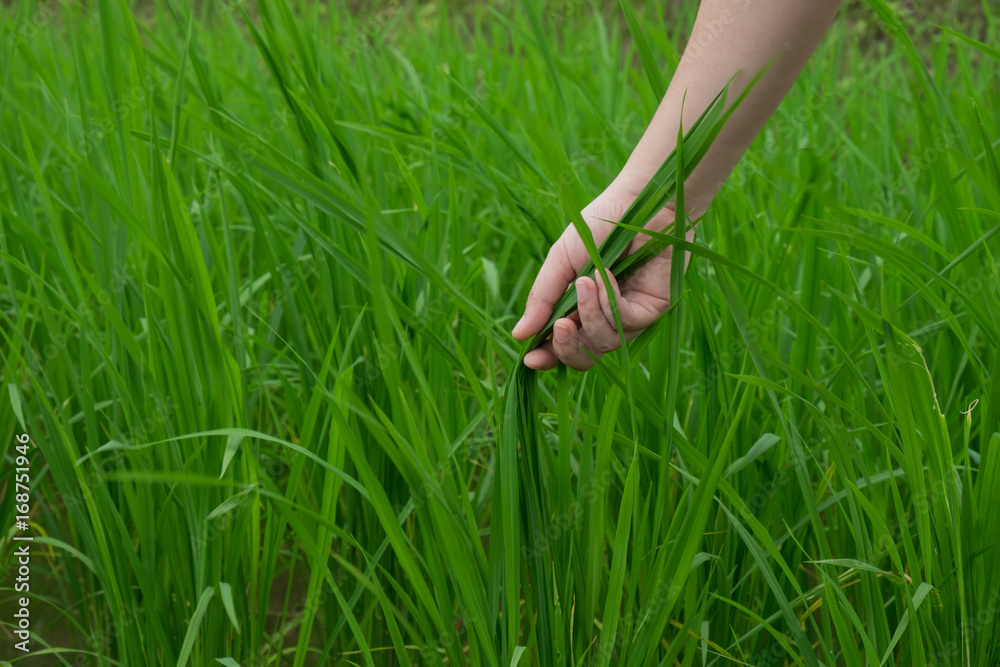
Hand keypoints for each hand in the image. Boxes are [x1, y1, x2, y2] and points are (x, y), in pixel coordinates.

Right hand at [511, 188, 693, 370]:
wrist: (637, 202)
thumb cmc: (597, 226)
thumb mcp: (561, 261)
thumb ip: (542, 299)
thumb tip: (519, 335)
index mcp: (577, 307)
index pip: (563, 345)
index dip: (548, 356)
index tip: (531, 358)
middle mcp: (604, 317)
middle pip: (585, 356)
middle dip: (568, 347)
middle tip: (561, 325)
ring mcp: (629, 315)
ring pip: (605, 342)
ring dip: (590, 314)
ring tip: (586, 282)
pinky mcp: (653, 309)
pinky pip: (627, 323)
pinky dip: (611, 302)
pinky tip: (605, 276)